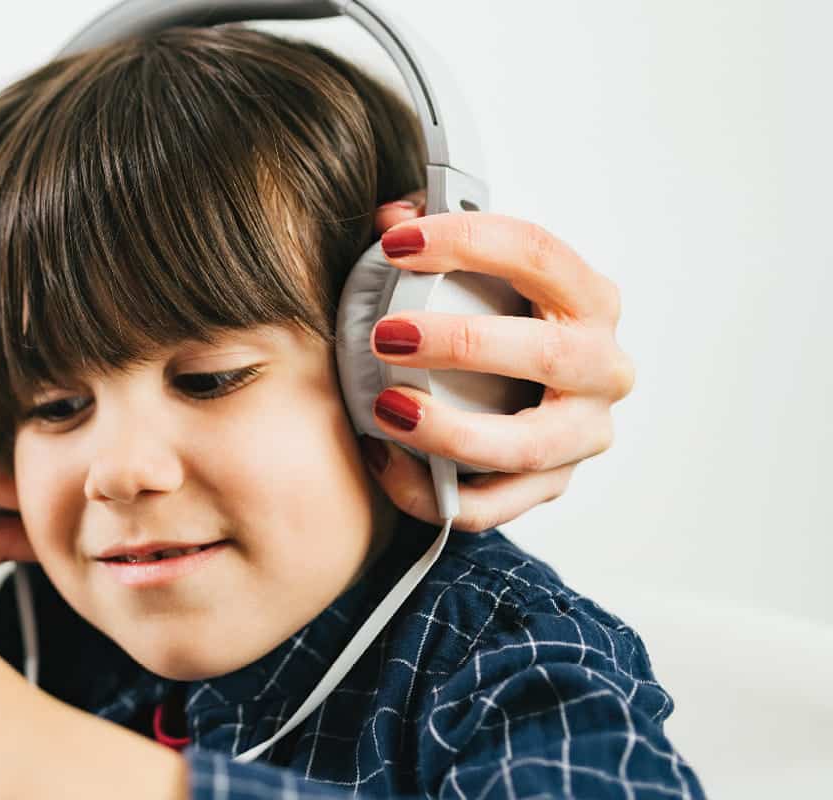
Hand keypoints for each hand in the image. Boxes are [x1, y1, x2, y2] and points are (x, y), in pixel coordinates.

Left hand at [363, 198, 634, 530]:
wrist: (519, 403)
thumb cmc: (495, 326)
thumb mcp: (471, 277)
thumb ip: (429, 240)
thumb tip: (392, 215)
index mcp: (586, 299)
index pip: (539, 253)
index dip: (468, 240)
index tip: (396, 243)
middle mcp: (601, 366)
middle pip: (548, 353)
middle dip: (461, 343)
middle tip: (385, 335)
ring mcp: (582, 433)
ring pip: (528, 444)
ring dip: (450, 430)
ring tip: (384, 408)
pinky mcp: (549, 487)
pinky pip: (489, 503)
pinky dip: (429, 488)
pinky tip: (383, 458)